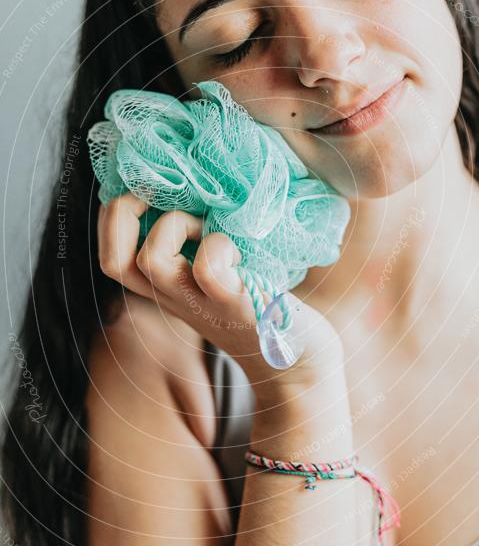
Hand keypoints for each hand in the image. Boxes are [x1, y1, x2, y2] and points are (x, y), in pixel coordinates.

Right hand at [97, 193, 344, 398]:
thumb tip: (197, 185)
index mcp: (166, 286)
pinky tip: (237, 249)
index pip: (110, 252)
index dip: (113, 214)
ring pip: (150, 259)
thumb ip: (200, 243)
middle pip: (112, 260)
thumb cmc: (262, 304)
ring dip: (174, 225)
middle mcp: (174, 297)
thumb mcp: (219, 273)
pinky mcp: (237, 303)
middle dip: (122, 212)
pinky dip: (217, 246)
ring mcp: (202, 303)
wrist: (300, 360)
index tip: (147, 189)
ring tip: (205, 224)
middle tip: (161, 195)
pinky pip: (207, 268)